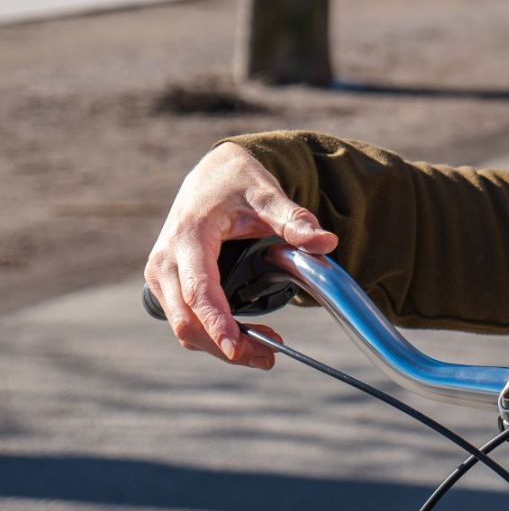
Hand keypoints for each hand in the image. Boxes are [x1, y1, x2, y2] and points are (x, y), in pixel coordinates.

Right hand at [143, 142, 337, 368]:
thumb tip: (326, 243)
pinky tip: (246, 336)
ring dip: (219, 345)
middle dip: (224, 344)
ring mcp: (160, 276)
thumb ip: (294, 220)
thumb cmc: (238, 183)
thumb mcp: (267, 194)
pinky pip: (185, 320)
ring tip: (266, 351)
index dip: (217, 323)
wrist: (212, 174)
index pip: (198, 291)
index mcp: (188, 238)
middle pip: (187, 320)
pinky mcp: (165, 285)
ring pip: (184, 326)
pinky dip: (212, 334)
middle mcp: (164, 262)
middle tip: (269, 357)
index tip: (238, 347)